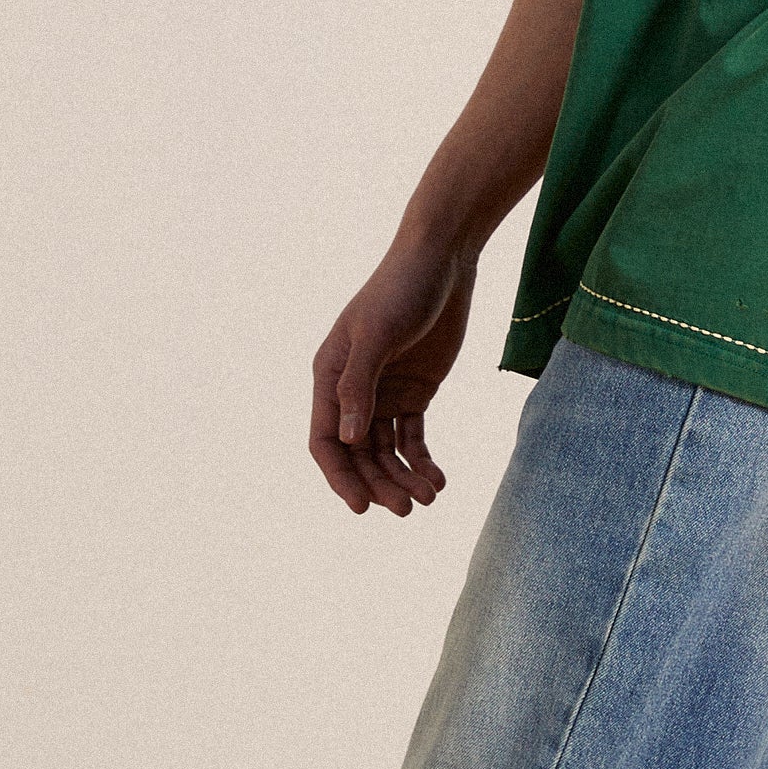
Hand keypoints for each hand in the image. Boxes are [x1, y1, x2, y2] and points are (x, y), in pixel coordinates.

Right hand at [309, 230, 477, 516]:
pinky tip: (438, 478)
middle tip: (407, 510)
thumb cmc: (401, 288)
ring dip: (403, 477)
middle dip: (380, 483)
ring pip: (386, 450)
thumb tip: (346, 439)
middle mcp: (352, 390)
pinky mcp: (416, 391)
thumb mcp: (378, 334)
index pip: (326, 440)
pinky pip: (412, 436)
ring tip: (430, 497)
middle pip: (358, 453)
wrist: (441, 259)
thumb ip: (359, 385)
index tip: (363, 507)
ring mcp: (385, 392)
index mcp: (330, 376)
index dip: (340, 477)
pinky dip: (422, 460)